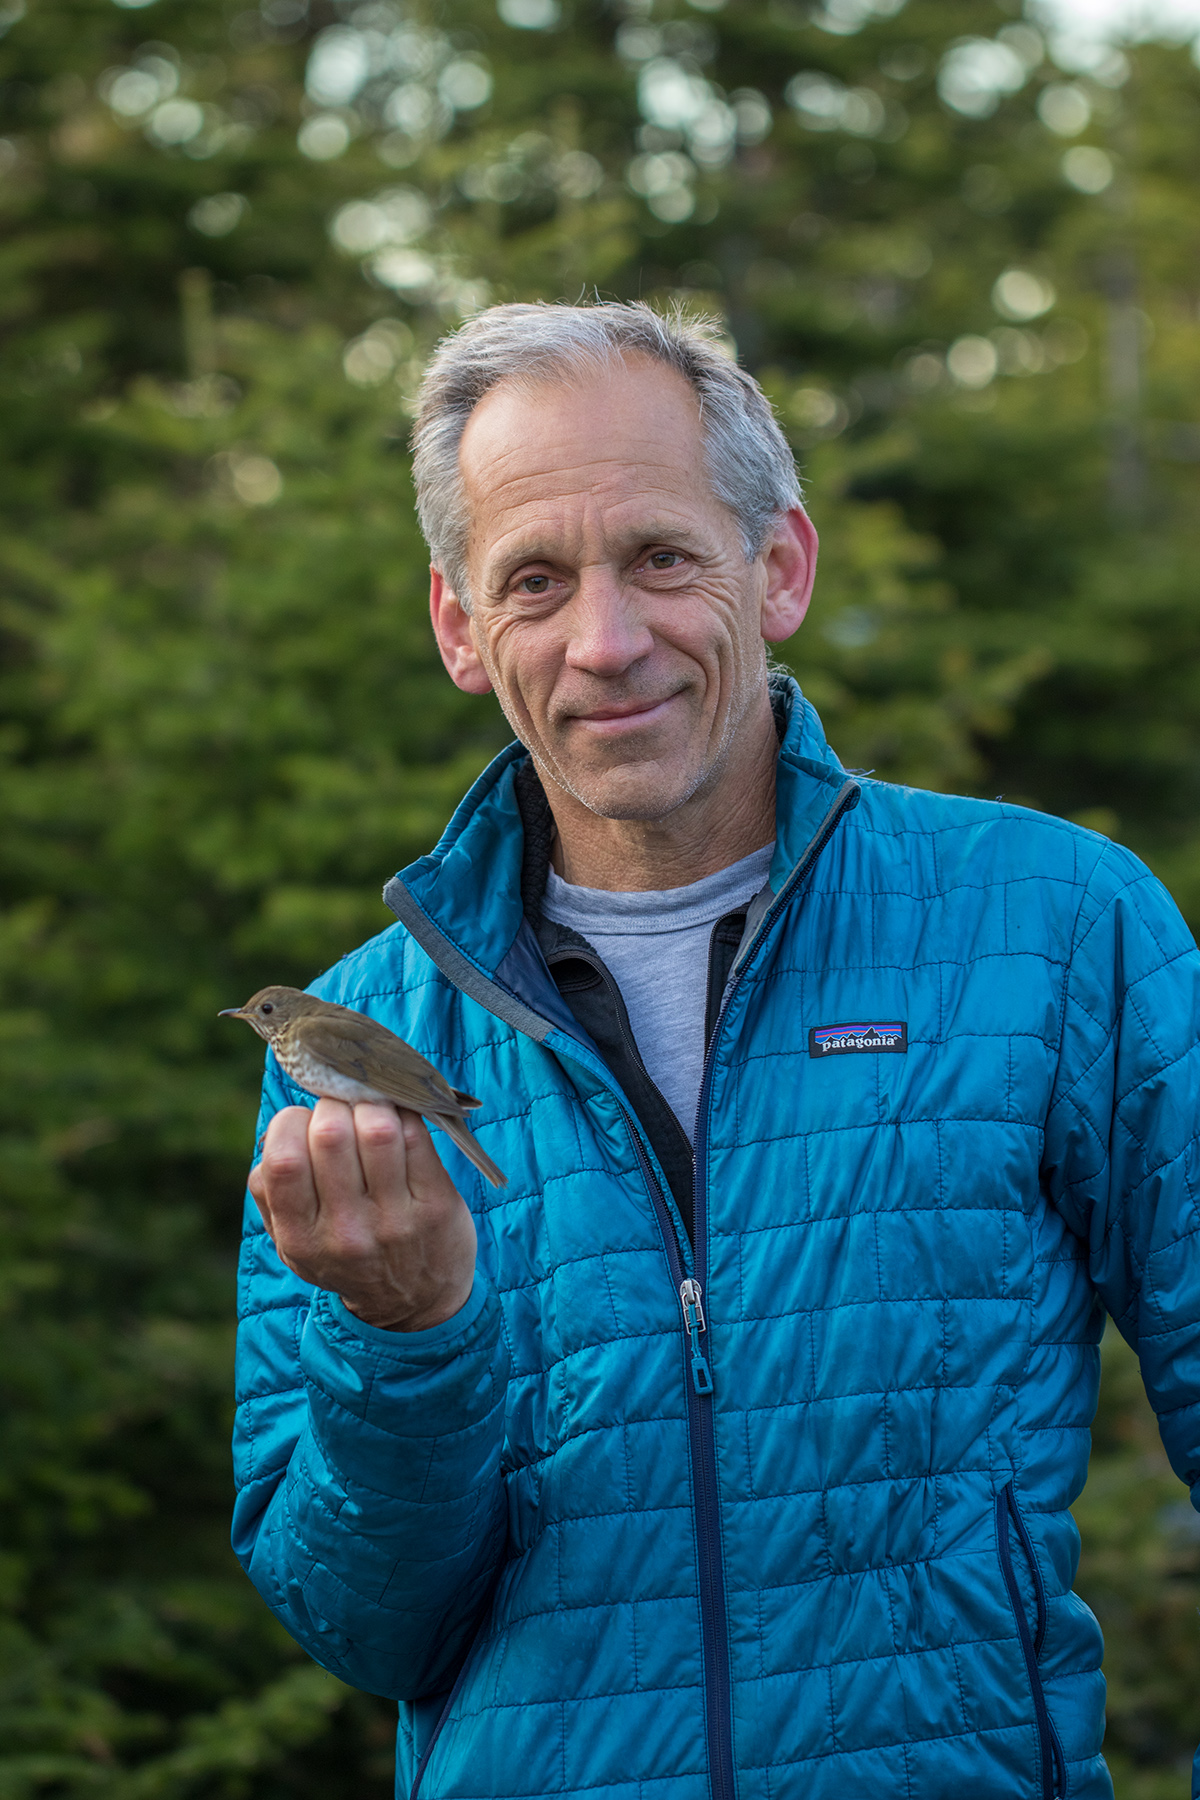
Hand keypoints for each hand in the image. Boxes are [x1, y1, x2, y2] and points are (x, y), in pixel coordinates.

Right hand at [248, 1099, 477, 1330]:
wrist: (415, 1303)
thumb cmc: (345, 1255)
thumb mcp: (294, 1244)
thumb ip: (270, 1194)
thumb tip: (276, 1134)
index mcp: (301, 1238)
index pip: (283, 1160)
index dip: (289, 1123)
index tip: (303, 1123)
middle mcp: (346, 1232)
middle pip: (330, 1134)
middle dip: (333, 1106)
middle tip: (341, 1111)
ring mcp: (395, 1219)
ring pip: (378, 1128)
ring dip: (371, 1106)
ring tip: (371, 1113)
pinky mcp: (436, 1205)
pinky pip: (417, 1136)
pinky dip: (405, 1116)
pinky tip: (399, 1123)